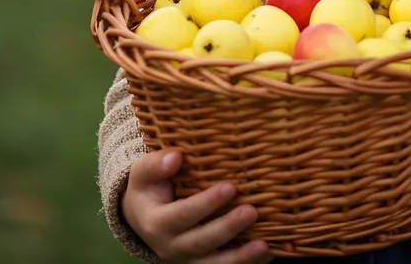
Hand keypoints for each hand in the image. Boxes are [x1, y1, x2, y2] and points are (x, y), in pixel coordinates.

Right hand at [121, 150, 272, 263]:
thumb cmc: (149, 189)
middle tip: (252, 211)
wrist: (144, 219)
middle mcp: (171, 247)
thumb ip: (155, 165)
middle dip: (227, 228)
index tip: (230, 187)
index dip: (206, 203)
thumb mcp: (144, 174)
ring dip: (240, 257)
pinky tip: (267, 253)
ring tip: (264, 245)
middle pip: (202, 242)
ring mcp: (188, 261)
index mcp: (156, 224)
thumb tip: (176, 156)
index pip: (182, 215)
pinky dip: (246, 263)